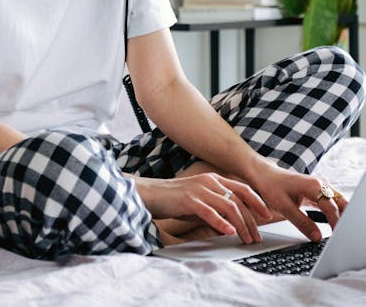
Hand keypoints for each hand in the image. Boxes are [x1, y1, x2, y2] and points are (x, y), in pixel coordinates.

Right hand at [136, 172, 271, 243]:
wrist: (151, 194)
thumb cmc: (175, 199)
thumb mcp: (201, 201)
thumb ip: (216, 206)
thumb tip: (234, 222)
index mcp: (213, 179)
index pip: (242, 188)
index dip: (257, 201)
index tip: (268, 215)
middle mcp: (209, 181)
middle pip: (238, 199)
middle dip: (251, 219)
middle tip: (257, 236)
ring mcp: (199, 189)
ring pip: (228, 206)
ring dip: (241, 224)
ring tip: (246, 238)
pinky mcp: (189, 200)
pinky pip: (209, 211)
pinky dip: (221, 222)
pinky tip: (229, 232)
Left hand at [251, 163, 346, 241]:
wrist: (264, 175)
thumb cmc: (271, 187)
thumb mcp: (284, 208)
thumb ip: (302, 223)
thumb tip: (318, 237)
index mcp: (313, 186)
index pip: (331, 208)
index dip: (336, 224)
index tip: (337, 237)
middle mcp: (319, 184)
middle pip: (339, 202)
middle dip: (344, 218)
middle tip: (341, 235)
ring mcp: (319, 186)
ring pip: (337, 201)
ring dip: (341, 214)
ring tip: (339, 231)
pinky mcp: (316, 191)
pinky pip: (330, 201)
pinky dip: (334, 212)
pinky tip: (334, 223)